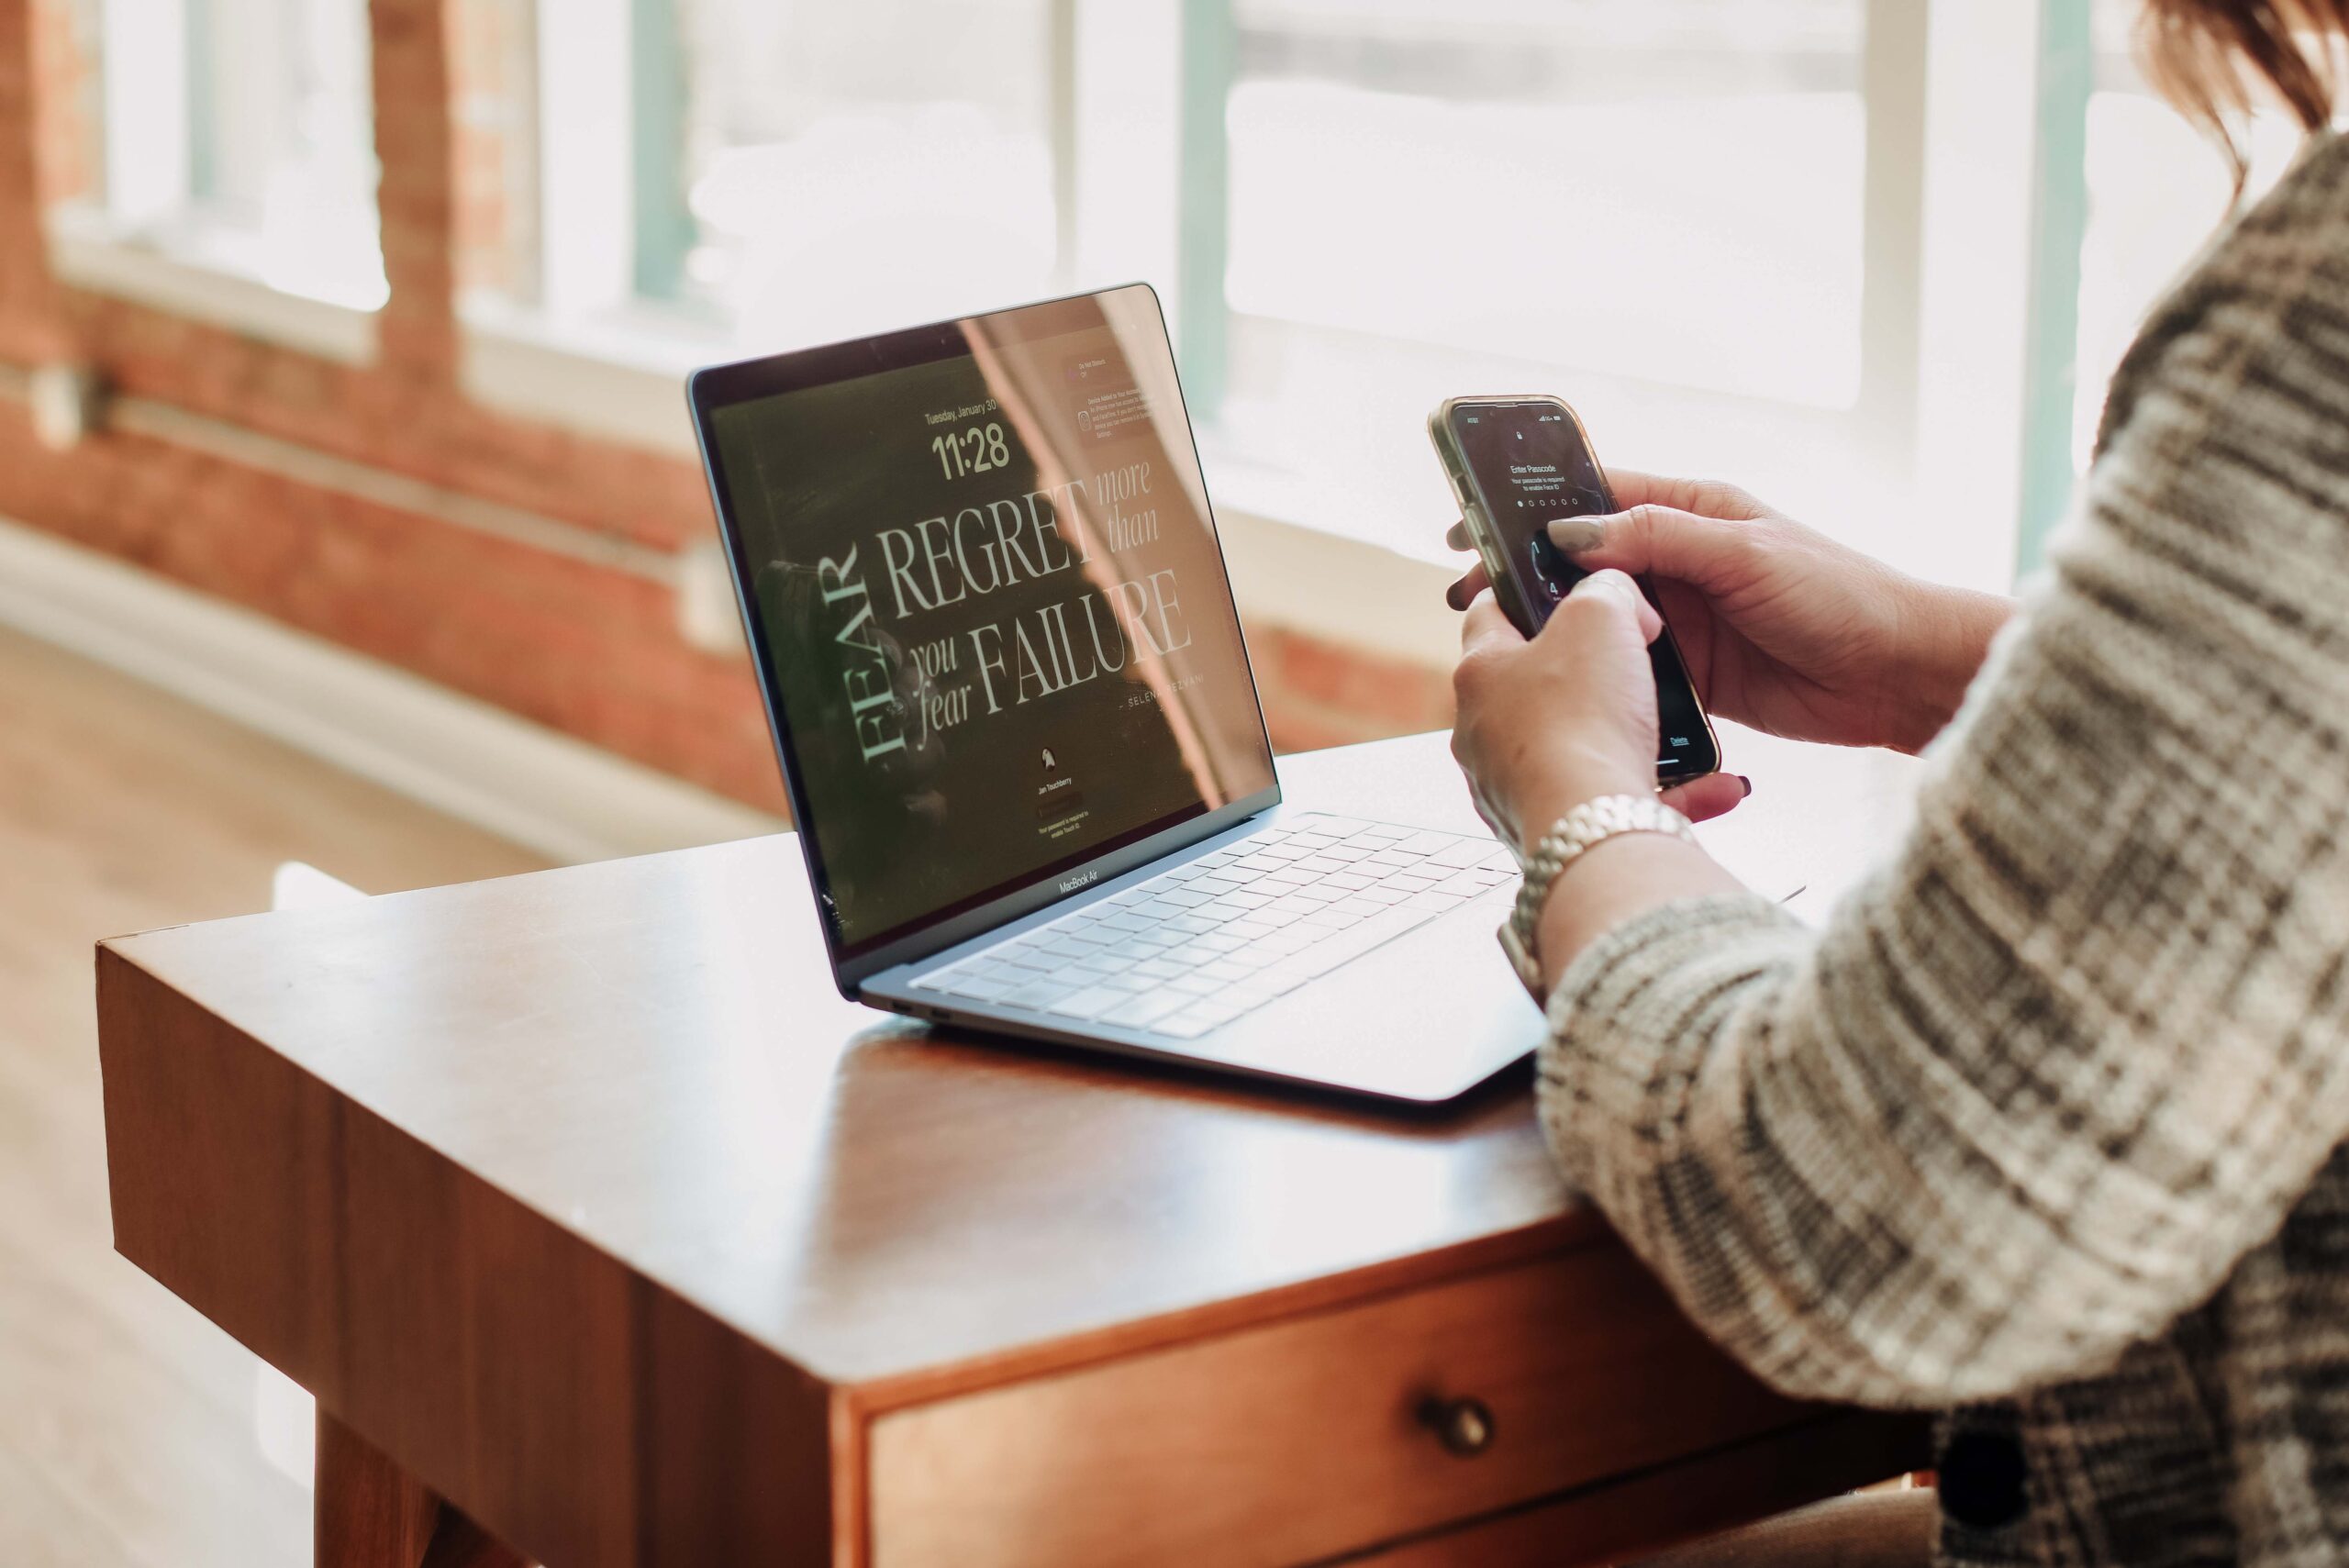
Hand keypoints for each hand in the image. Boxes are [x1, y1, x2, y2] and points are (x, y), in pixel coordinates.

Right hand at [1444, 472, 2012, 753]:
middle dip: (1524, 576)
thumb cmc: (1840, 596)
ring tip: (1498, 644)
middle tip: (1466, 596)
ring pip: (1598, 621)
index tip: (1475, 525)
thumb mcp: (1743, 553)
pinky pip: (1626, 672)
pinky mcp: (1691, 676)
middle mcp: (1682, 561)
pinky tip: (1555, 689)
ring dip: (1553, 632)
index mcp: (1693, 513)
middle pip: (1583, 564)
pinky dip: (1593, 678)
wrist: (1898, 675)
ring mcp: (1684, 620)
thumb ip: (1658, 539)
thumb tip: (1571, 533)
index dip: (1532, 511)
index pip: (1596, 500)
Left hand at [1452, 571, 1746, 851]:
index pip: (1489, 612)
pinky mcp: (1556, 827)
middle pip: (1540, 686)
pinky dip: (1669, 793)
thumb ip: (1606, 589)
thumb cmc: (1581, 722)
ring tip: (1681, 729)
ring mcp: (1516, 786)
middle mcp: (1487, 733)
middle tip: (1633, 658)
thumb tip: (1613, 594)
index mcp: (1481, 673)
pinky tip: (1716, 787)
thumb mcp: (1600, 615)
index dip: (1524, 591)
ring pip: (1584, 748)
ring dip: (1639, 737)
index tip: (1555, 587)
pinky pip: (1617, 801)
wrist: (1592, 826)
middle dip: (1591, 673)